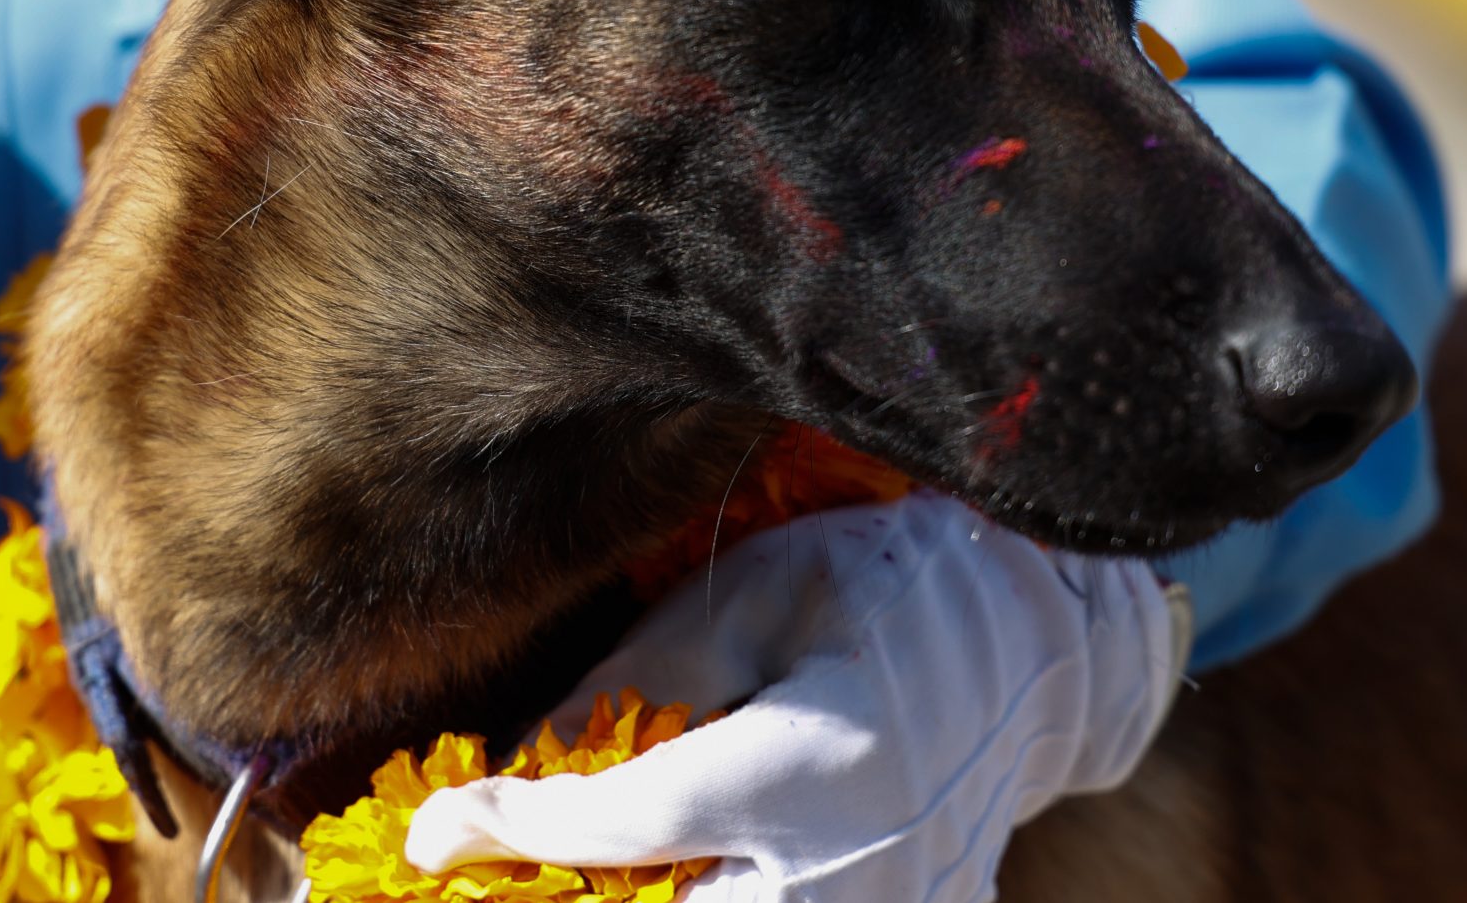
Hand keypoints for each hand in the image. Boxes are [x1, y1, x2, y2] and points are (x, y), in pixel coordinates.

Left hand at [405, 492, 1190, 902]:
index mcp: (820, 765)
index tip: (431, 835)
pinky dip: (712, 897)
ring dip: (642, 896)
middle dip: (572, 896)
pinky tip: (660, 872)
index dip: (519, 830)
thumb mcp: (754, 599)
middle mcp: (861, 876)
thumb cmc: (882, 594)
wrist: (1034, 647)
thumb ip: (640, 684)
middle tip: (494, 875)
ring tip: (567, 870)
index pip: (633, 824)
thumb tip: (520, 763)